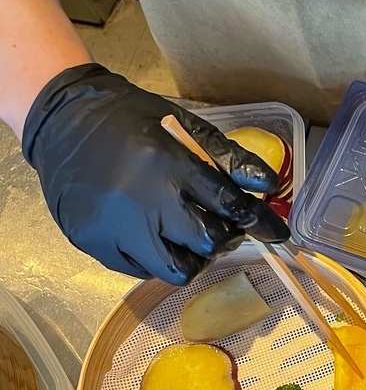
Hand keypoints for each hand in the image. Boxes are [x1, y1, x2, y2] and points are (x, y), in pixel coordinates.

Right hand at [22, 63, 289, 282]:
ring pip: (174, 269)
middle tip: (218, 223)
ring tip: (187, 235)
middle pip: (206, 243)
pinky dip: (157, 258)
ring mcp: (114, 229)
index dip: (259, 222)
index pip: (229, 205)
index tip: (278, 233)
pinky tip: (154, 235)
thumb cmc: (133, 120)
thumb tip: (267, 186)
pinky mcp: (93, 244)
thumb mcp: (184, 126)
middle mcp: (142, 203)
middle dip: (221, 236)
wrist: (63, 120)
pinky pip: (140, 270)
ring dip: (192, 257)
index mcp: (169, 166)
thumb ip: (227, 158)